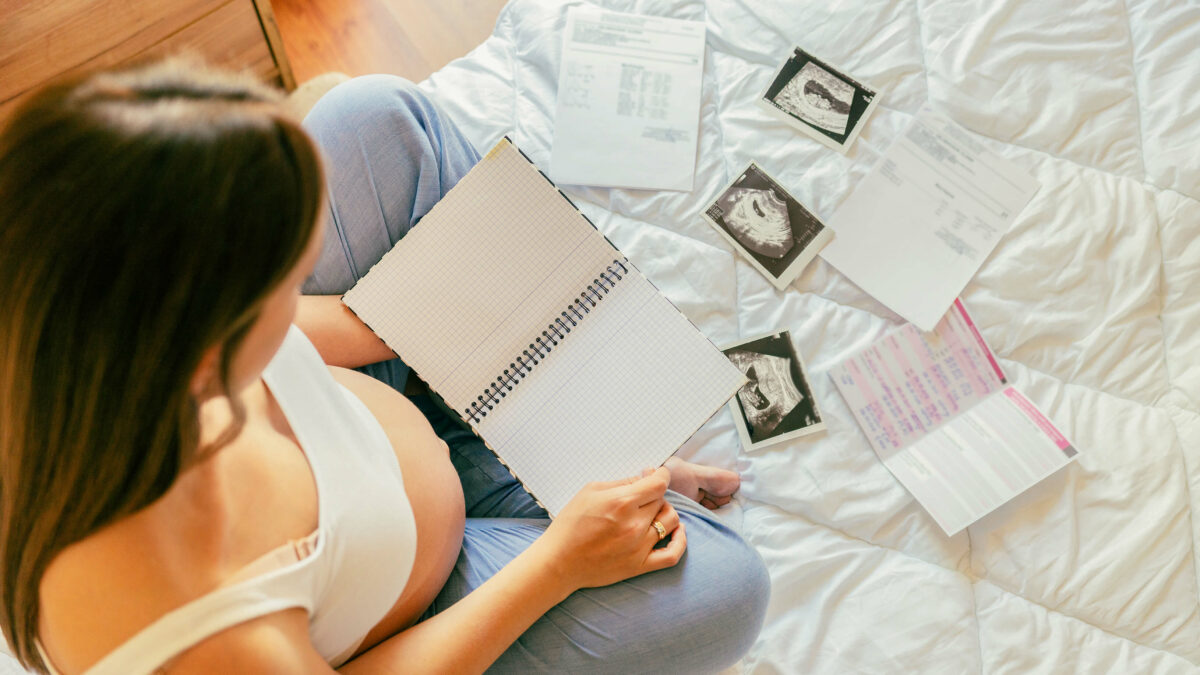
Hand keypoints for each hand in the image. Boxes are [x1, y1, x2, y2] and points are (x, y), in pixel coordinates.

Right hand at [536, 467, 686, 589]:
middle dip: (655, 494)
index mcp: (621, 502)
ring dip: (666, 512)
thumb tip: (644, 477)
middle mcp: (634, 524)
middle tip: (643, 494)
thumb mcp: (590, 491)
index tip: (658, 474)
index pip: (658, 484)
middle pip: (662, 501)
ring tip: (654, 511)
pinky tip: (678, 531)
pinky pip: (672, 555)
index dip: (661, 475)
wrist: (558, 562)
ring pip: (670, 522)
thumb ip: (621, 482)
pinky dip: (680, 541)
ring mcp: (639, 547)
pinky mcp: (640, 566)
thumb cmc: (570, 525)